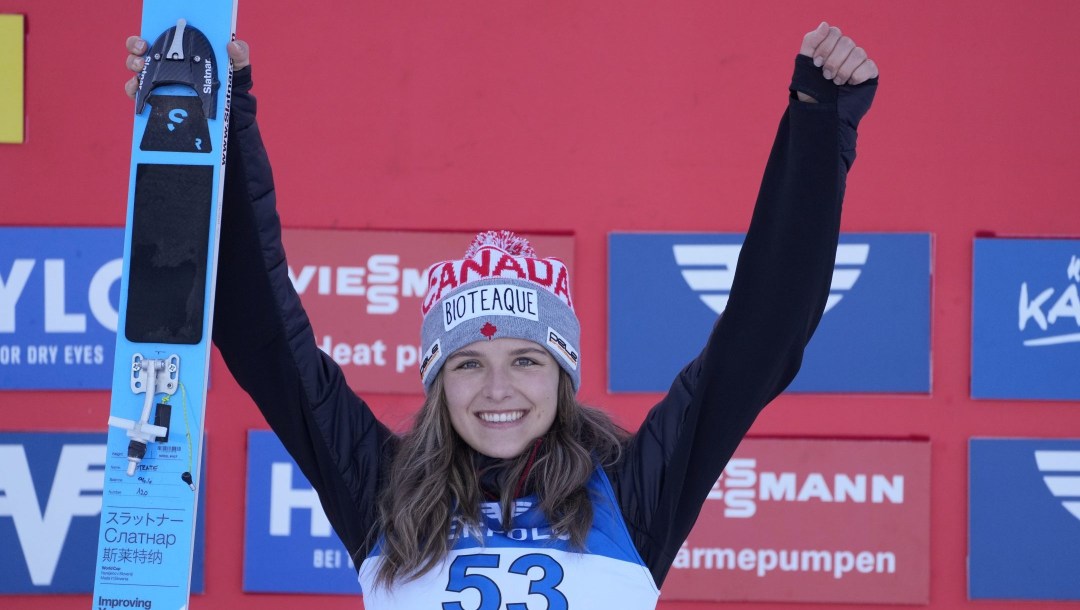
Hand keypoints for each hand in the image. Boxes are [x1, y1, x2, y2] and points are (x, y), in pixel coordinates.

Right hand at [123, 36, 250, 98]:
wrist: (230, 112)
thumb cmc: (231, 83)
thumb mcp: (237, 66)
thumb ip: (239, 54)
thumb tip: (232, 45)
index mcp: (181, 51)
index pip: (158, 38)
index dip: (146, 35)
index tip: (146, 40)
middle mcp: (166, 64)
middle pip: (139, 50)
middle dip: (135, 47)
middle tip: (142, 52)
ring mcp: (160, 81)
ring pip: (136, 69)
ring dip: (134, 66)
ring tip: (141, 69)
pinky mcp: (158, 100)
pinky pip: (139, 94)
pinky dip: (134, 90)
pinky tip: (138, 90)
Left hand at [800, 22, 877, 85]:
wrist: (818, 111)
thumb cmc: (810, 88)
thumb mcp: (805, 63)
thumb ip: (811, 41)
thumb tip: (824, 25)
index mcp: (832, 46)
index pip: (834, 33)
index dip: (825, 47)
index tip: (816, 63)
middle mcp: (846, 51)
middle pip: (846, 42)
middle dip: (833, 61)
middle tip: (826, 76)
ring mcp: (859, 62)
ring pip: (858, 53)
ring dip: (844, 70)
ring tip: (836, 82)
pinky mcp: (869, 74)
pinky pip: (869, 66)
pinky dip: (857, 75)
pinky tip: (849, 84)